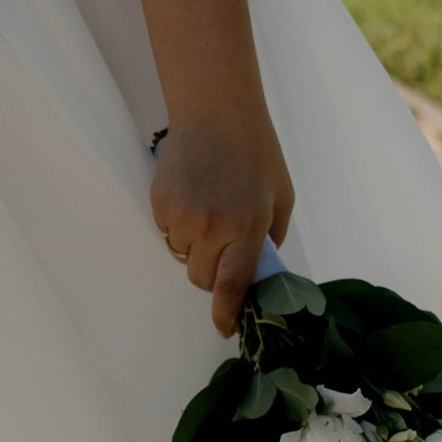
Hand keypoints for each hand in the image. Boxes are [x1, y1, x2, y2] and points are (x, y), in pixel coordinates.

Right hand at [150, 110, 295, 336]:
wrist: (216, 112)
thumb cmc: (256, 153)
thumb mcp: (281, 198)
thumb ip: (270, 240)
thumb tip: (256, 273)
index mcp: (246, 227)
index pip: (231, 286)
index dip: (226, 315)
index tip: (225, 329)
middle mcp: (211, 226)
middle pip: (202, 278)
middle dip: (214, 272)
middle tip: (225, 245)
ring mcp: (181, 215)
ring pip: (182, 256)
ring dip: (196, 248)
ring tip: (210, 211)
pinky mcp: (160, 202)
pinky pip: (168, 233)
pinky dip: (179, 226)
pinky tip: (193, 197)